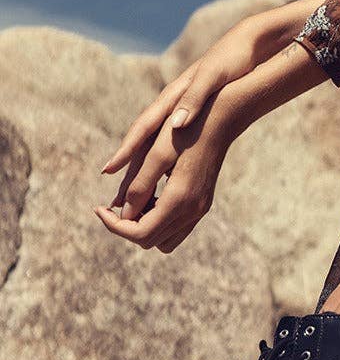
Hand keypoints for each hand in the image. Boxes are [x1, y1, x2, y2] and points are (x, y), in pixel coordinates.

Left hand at [94, 95, 236, 252]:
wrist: (221, 119)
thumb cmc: (186, 130)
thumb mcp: (157, 153)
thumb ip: (139, 185)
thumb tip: (122, 212)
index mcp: (180, 199)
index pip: (141, 232)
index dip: (114, 225)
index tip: (98, 207)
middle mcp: (193, 211)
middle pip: (150, 240)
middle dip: (126, 226)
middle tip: (112, 204)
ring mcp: (200, 210)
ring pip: (163, 240)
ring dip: (143, 225)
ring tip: (132, 200)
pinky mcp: (202, 205)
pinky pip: (175, 228)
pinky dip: (157, 219)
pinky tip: (149, 196)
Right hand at [99, 5, 293, 186]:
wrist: (247, 43)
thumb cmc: (232, 59)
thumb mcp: (213, 77)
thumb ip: (194, 99)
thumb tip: (174, 125)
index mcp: (173, 96)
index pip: (143, 127)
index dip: (126, 149)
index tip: (108, 169)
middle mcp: (172, 103)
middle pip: (142, 138)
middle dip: (126, 163)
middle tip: (111, 190)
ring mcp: (182, 107)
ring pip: (155, 140)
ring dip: (141, 162)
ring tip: (129, 187)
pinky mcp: (195, 111)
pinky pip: (172, 138)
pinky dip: (163, 156)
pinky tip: (164, 171)